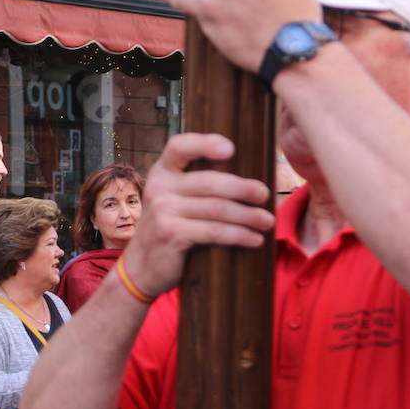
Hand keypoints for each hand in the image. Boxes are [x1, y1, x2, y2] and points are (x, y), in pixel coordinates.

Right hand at [120, 133, 275, 297]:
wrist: (142, 265)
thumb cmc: (170, 227)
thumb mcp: (173, 198)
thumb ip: (197, 184)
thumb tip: (250, 178)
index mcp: (162, 171)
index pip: (180, 146)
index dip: (205, 143)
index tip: (232, 149)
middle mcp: (159, 187)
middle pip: (209, 181)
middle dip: (243, 188)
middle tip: (265, 195)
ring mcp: (162, 211)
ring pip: (216, 209)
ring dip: (248, 216)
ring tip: (267, 221)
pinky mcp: (170, 234)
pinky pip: (213, 232)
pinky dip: (239, 235)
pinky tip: (254, 239)